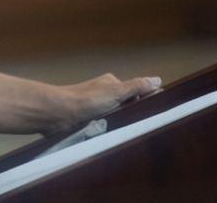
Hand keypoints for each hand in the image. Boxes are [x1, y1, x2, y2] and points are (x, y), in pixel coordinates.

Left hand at [47, 73, 161, 134]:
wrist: (59, 114)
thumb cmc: (87, 100)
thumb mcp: (116, 92)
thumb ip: (136, 87)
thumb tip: (158, 80)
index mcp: (112, 84)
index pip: (136, 91)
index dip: (146, 101)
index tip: (157, 113)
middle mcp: (104, 93)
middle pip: (127, 105)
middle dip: (134, 115)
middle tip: (143, 127)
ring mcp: (96, 108)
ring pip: (116, 117)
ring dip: (121, 124)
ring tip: (129, 134)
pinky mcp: (88, 121)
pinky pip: (105, 126)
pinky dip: (110, 130)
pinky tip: (114, 137)